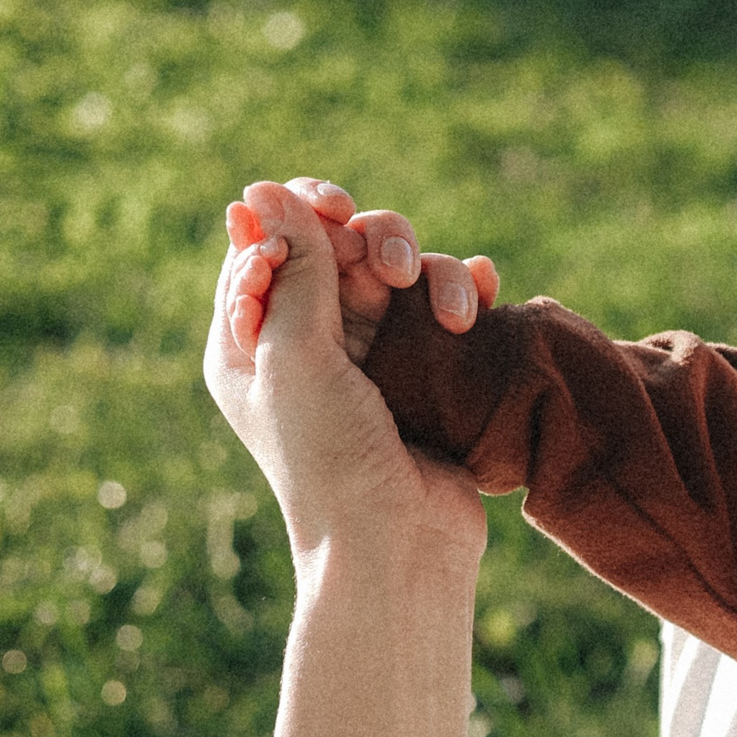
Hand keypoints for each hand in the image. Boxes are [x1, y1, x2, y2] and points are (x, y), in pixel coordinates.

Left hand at [206, 179, 486, 564]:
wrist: (400, 547)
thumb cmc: (331, 461)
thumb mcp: (297, 358)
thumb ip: (293, 270)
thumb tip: (266, 189)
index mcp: (252, 340)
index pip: (267, 246)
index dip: (301, 218)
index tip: (334, 212)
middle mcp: (311, 343)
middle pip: (340, 249)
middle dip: (372, 243)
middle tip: (392, 268)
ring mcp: (375, 359)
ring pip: (402, 274)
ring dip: (429, 273)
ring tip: (452, 313)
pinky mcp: (430, 375)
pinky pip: (448, 310)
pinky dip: (466, 293)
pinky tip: (484, 293)